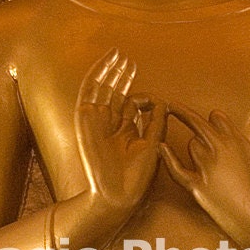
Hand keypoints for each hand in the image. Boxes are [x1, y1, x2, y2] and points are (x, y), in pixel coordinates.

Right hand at [75, 49, 164, 212]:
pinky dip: (97, 75)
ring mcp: (97, 120)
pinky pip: (90, 91)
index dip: (142, 95)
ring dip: (110, 70)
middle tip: (129, 60)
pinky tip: (106, 62)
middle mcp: (110, 124)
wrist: (117, 194)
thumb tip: (163, 101)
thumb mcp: (154, 144)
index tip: (154, 98)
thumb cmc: (137, 177)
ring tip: (118, 54)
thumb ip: (157, 122)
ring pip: (102, 88)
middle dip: (123, 76)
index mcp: (125, 132)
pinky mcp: (86, 118)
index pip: (131, 105)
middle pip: (115, 93)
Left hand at [161, 104, 249, 249]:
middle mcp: (221, 148)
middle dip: (182, 112)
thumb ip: (238, 147)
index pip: (216, 116)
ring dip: (194, 150)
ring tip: (206, 165)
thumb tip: (225, 139)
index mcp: (239, 141)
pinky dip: (167, 157)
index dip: (210, 120)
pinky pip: (176, 168)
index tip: (204, 120)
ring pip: (191, 145)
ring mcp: (208, 166)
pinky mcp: (197, 186)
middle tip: (171, 106)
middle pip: (196, 121)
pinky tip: (161, 147)